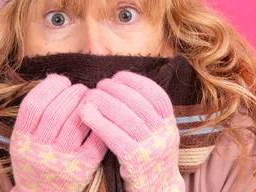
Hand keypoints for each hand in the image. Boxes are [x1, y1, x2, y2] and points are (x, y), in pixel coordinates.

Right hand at [10, 74, 106, 191]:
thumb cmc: (35, 159)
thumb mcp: (23, 139)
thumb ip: (34, 113)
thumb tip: (56, 78)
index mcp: (21, 141)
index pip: (33, 105)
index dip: (49, 87)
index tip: (61, 80)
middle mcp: (39, 152)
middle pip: (55, 112)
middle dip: (71, 93)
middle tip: (79, 88)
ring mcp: (61, 162)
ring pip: (75, 123)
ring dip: (85, 104)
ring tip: (89, 97)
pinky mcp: (82, 170)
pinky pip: (94, 141)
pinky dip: (98, 123)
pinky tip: (98, 114)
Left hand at [80, 71, 184, 191]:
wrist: (158, 191)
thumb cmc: (149, 157)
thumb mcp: (157, 133)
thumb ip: (145, 113)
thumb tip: (119, 85)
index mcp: (170, 124)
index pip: (155, 94)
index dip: (135, 81)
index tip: (117, 76)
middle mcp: (165, 134)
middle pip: (138, 103)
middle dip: (115, 89)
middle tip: (98, 85)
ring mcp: (152, 148)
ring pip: (126, 117)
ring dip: (104, 102)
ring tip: (89, 96)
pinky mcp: (136, 162)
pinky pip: (115, 136)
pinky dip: (98, 121)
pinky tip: (85, 113)